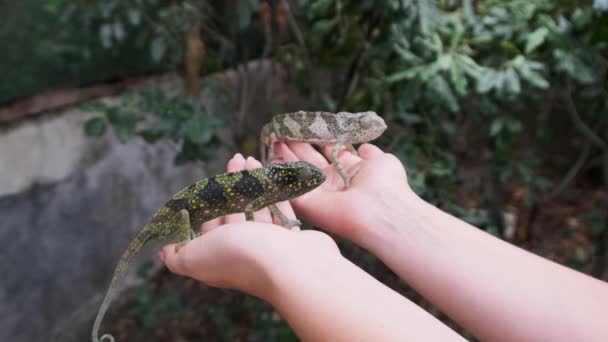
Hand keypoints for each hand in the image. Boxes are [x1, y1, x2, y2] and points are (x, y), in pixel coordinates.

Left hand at [159, 154, 338, 298]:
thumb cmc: (242, 256)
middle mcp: (243, 251)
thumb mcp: (195, 257)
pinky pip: (280, 209)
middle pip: (234, 213)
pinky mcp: (291, 238)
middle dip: (231, 186)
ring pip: (258, 208)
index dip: (206, 202)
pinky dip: (273, 192)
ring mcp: (270, 245)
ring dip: (252, 183)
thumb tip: (164, 251)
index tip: (209, 178)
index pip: (208, 226)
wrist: (293, 267)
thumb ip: (176, 256)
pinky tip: (271, 175)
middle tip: (235, 158)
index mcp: (218, 256)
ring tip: (251, 159)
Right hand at [274, 142, 417, 245]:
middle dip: (295, 145)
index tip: (303, 125)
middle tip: (281, 131)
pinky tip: (271, 158)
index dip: (315, 137)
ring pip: (297, 171)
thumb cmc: (387, 185)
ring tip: (273, 139)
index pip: (326, 150)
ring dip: (285, 155)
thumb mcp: (382, 161)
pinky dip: (280, 175)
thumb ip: (370, 152)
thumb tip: (364, 147)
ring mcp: (318, 193)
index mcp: (348, 170)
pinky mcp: (307, 204)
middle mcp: (331, 181)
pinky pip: (289, 188)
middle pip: (308, 159)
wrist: (383, 210)